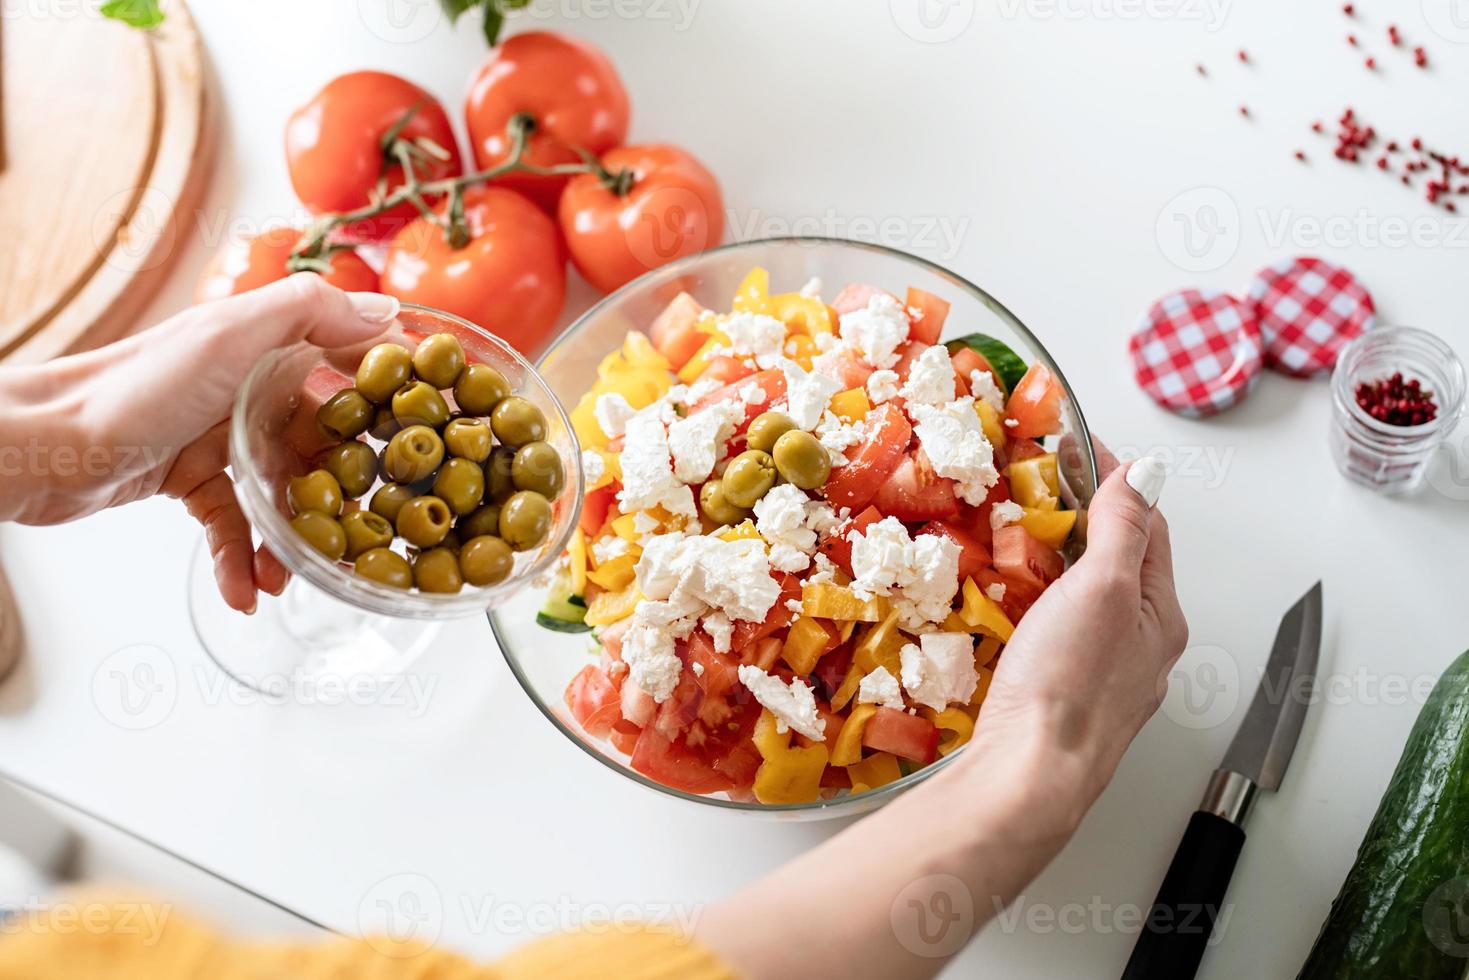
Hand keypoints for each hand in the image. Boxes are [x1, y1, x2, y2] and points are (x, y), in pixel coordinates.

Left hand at [0, 275, 397, 611]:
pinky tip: (249, 593)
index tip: (431, 439)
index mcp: (268, 347)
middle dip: (353, 491)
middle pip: (325, 444)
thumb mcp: (229, 334)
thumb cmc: (133, 387)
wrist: (43, 445)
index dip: (391, 403)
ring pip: (284, 493)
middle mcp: (250, 389)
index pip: (350, 370)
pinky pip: (235, 527)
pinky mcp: (190, 482)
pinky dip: (243, 560)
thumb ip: (310, 312)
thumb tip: (389, 311)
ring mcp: (221, 438)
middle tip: (381, 530)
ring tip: (303, 577)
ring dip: (297, 539)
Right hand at [980, 441, 1188, 805]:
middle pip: (1118, 563)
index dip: (1114, 478)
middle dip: (1085, 519)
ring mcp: (1102, 677)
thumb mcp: (1101, 588)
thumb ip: (1122, 528)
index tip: (1074, 446)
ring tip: (1020, 532)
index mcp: (1161, 617)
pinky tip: (1010, 602)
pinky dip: (1037, 602)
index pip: (1147, 526)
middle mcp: (1140, 648)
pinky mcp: (1061, 698)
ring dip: (1058, 561)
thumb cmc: (1068, 685)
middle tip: (1041, 483)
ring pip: (1086, 600)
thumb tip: (1146, 473)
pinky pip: (1057, 632)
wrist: (1027, 777)